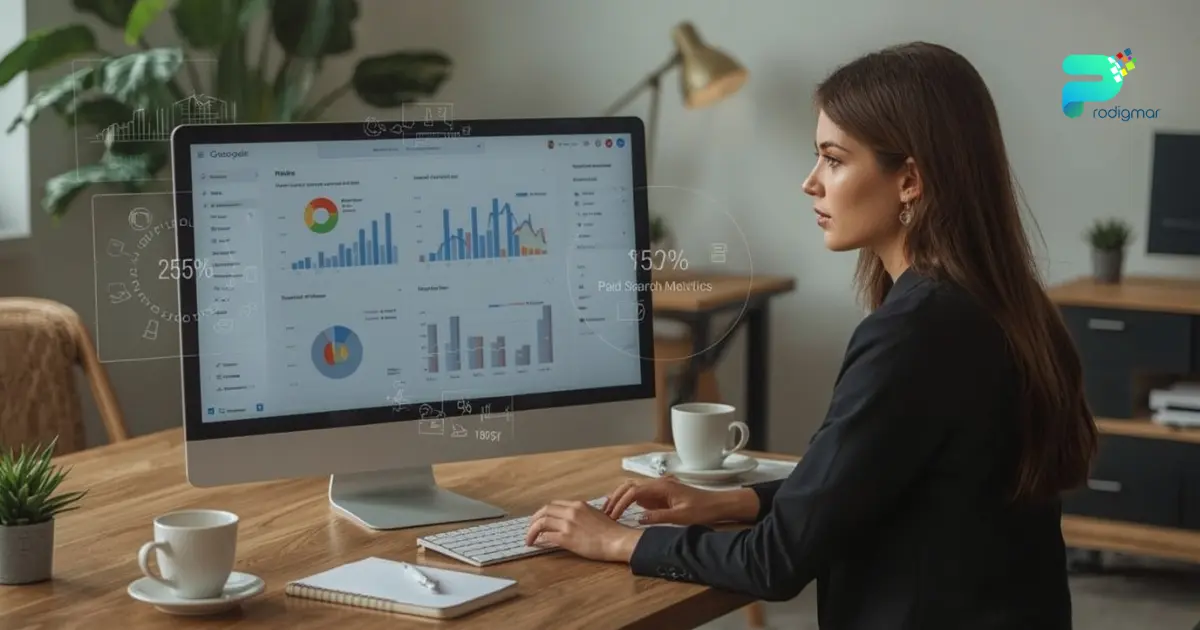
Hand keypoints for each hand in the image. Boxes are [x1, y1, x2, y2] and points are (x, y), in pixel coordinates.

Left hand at [525, 500, 642, 562]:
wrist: (616, 540)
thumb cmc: (610, 531)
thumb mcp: (594, 515)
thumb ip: (580, 515)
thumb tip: (569, 521)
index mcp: (578, 505)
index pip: (554, 504)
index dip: (544, 512)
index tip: (540, 519)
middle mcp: (571, 512)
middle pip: (544, 511)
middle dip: (534, 520)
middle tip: (530, 528)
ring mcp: (568, 524)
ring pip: (542, 522)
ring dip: (532, 531)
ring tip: (529, 538)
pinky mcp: (566, 538)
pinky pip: (547, 536)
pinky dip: (540, 540)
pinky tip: (538, 544)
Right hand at [603, 476, 754, 524]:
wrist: (717, 505)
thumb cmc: (702, 509)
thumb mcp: (681, 517)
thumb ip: (659, 517)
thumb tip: (638, 519)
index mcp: (661, 486)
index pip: (633, 491)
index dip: (621, 502)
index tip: (613, 515)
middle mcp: (658, 484)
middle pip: (629, 486)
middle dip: (615, 498)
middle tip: (605, 512)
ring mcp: (659, 488)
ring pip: (633, 488)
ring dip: (620, 497)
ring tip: (609, 511)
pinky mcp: (661, 494)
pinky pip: (640, 494)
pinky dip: (628, 500)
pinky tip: (622, 510)